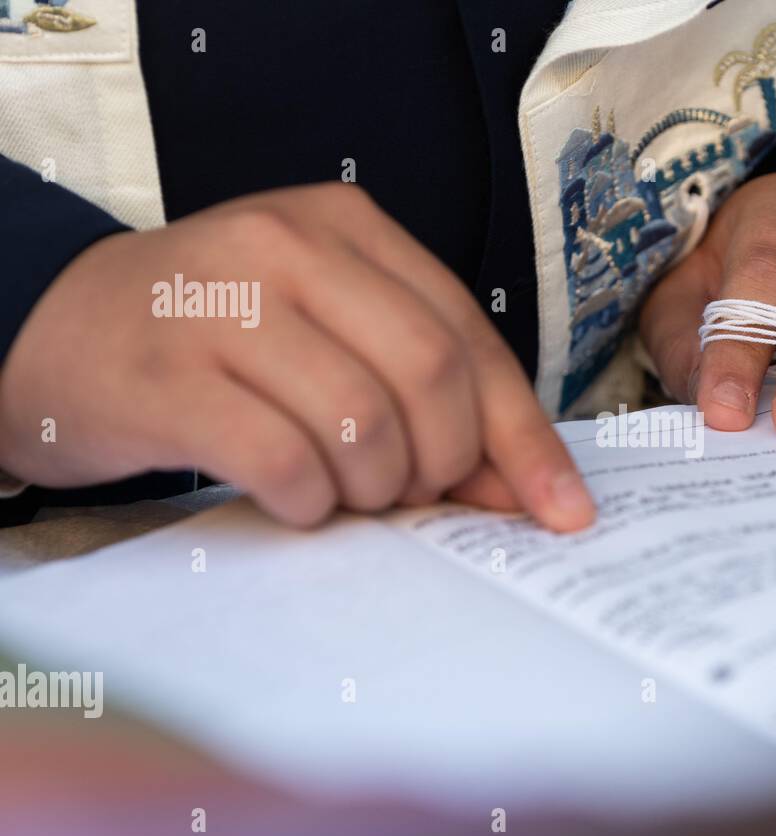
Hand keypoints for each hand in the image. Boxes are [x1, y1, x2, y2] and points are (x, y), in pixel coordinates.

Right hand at [0, 183, 594, 529]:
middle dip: (448, 464)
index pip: (470, 338)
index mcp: (346, 227)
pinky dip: (309, 503)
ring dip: (375, 488)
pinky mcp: (166, 377)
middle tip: (419, 496)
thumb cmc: (220, 340)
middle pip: (431, 375)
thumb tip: (522, 487)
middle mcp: (286, 247)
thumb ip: (420, 385)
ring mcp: (221, 305)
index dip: (525, 438)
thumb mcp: (326, 328)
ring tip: (348, 493)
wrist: (56, 329)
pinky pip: (283, 462)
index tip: (562, 511)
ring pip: (362, 423)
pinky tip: (295, 500)